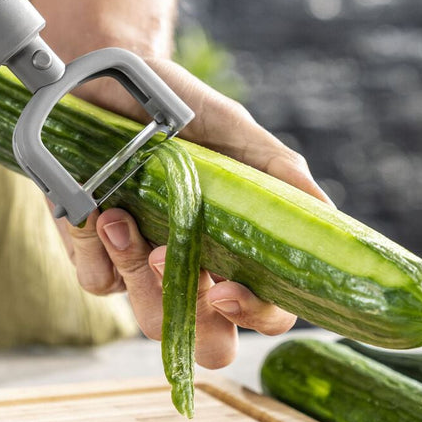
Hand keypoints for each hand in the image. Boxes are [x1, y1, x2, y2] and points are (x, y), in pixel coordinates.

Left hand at [56, 63, 334, 368]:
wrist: (106, 77)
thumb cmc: (178, 107)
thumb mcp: (235, 131)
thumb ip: (281, 175)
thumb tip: (327, 218)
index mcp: (240, 249)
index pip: (269, 311)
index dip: (254, 313)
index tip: (225, 289)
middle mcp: (196, 269)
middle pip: (211, 343)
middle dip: (194, 321)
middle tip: (166, 262)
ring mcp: (144, 270)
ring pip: (151, 320)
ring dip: (134, 271)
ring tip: (119, 217)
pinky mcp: (96, 258)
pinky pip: (101, 282)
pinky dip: (94, 247)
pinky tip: (94, 207)